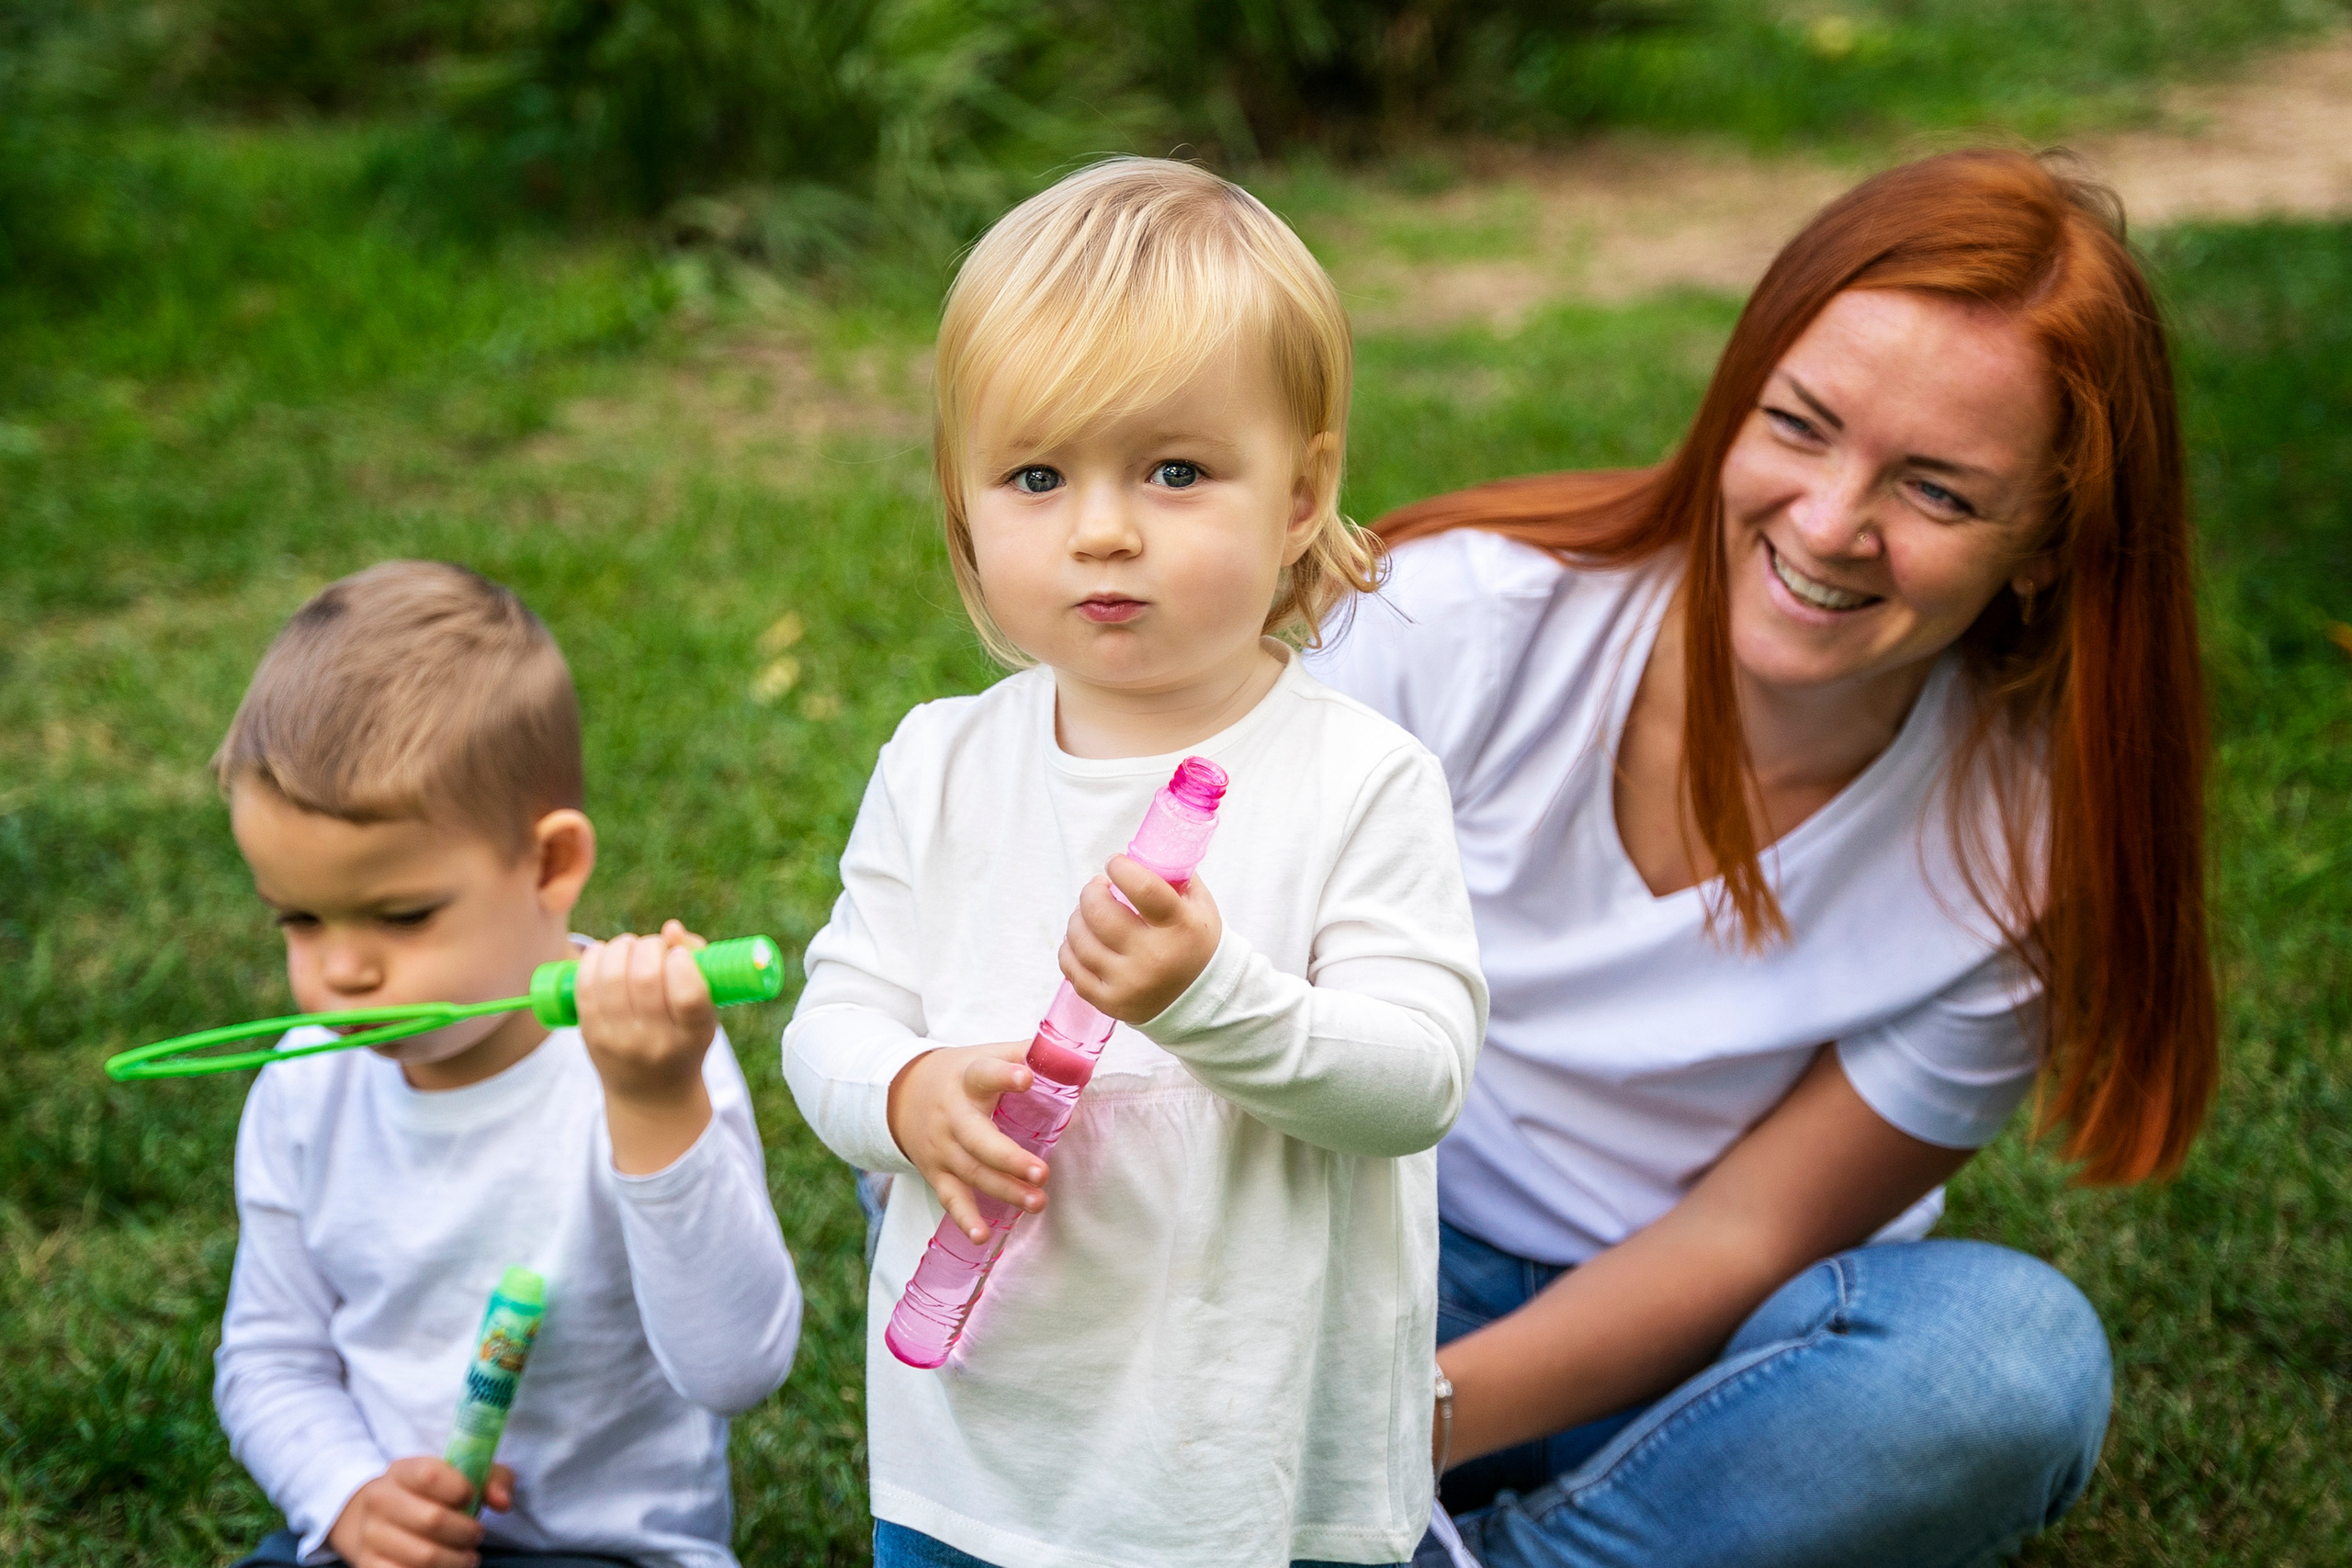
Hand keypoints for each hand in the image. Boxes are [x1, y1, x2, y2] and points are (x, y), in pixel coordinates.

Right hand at [326, 1457, 513, 1567]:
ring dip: (456, 1560)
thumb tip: (503, 1502)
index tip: (472, 1498)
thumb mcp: (462, 1477)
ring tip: (467, 1556)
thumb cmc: (434, 1496)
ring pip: (425, 1555)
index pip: (430, 1475)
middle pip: (433, 1519)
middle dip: (467, 1532)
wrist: (382, 1519)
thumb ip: (492, 1479)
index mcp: (402, 1470)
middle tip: (477, 1534)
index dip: (460, 1489)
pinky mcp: (369, 1564)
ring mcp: (371, 1534)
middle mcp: (380, 1499)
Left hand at [574, 921, 716, 1173]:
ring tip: (630, 946)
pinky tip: (606, 952)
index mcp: (694, 1035)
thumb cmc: (683, 1038)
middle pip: (646, 978)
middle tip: (653, 947)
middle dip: (650, 947)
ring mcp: (619, 1040)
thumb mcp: (704, 1012)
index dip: (681, 963)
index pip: (687, 995)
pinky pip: (585, 985)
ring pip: (612, 976)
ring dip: (622, 947)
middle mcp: (656, 1042)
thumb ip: (697, 965)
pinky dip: (594, 958)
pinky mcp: (590, 1034)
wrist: (650, 1093)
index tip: (678, 956)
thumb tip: (671, 929)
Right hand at [886, 1042, 1048, 1242]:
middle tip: (1043, 1172)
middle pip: (978, 1138)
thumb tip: (1073, 1055)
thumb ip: (1025, 1054)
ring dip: (1004, 1190)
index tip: (1027, 1078)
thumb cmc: (960, 1075)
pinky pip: (950, 1198)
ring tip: (1037, 1202)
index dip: (1004, 1076)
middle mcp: (952, 1115)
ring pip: (972, 1171)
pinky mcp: (936, 1172)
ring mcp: (942, 1147)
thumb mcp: (984, 1055)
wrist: (900, 1095)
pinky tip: (982, 1236)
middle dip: (1010, 1158)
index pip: (984, 1074)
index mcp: (967, 1079)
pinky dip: (965, 1219)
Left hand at [1058, 858, 1220, 1024]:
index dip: (1121, 868)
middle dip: (1091, 892)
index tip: (1115, 864)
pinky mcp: (1110, 1002)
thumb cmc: (1195, 943)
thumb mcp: (1199, 906)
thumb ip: (1174, 876)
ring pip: (1080, 940)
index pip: (1142, 888)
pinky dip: (1070, 949)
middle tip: (1098, 888)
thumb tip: (1141, 852)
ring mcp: (1129, 983)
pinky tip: (1082, 940)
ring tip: (1089, 914)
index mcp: (1178, 927)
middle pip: (1100, 914)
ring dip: (1078, 919)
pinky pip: (1072, 969)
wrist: (1201, 998)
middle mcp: (1153, 958)